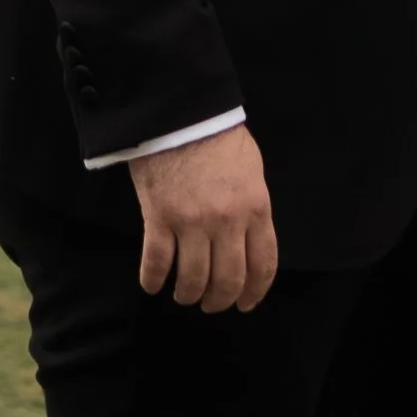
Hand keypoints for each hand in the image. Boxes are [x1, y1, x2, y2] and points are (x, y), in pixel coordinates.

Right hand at [129, 123, 277, 312]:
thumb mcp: (252, 171)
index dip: (255, 291)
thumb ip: (253, 207)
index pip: (263, 264)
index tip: (246, 303)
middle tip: (211, 304)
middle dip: (220, 301)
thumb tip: (249, 241)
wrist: (181, 112)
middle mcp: (227, 221)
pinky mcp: (159, 218)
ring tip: (184, 294)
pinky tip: (153, 284)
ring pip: (193, 280)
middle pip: (228, 280)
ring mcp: (192, 222)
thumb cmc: (219, 137)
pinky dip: (153, 280)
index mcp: (255, 207)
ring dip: (188, 295)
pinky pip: (156, 264)